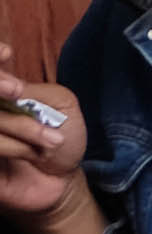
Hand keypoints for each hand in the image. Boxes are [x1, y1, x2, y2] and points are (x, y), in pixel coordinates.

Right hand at [0, 41, 88, 227]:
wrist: (63, 181)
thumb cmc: (62, 139)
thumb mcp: (60, 105)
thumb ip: (31, 90)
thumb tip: (7, 86)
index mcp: (1, 89)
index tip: (8, 52)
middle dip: (4, 91)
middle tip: (18, 93)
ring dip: (22, 128)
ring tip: (51, 143)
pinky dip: (11, 147)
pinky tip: (31, 155)